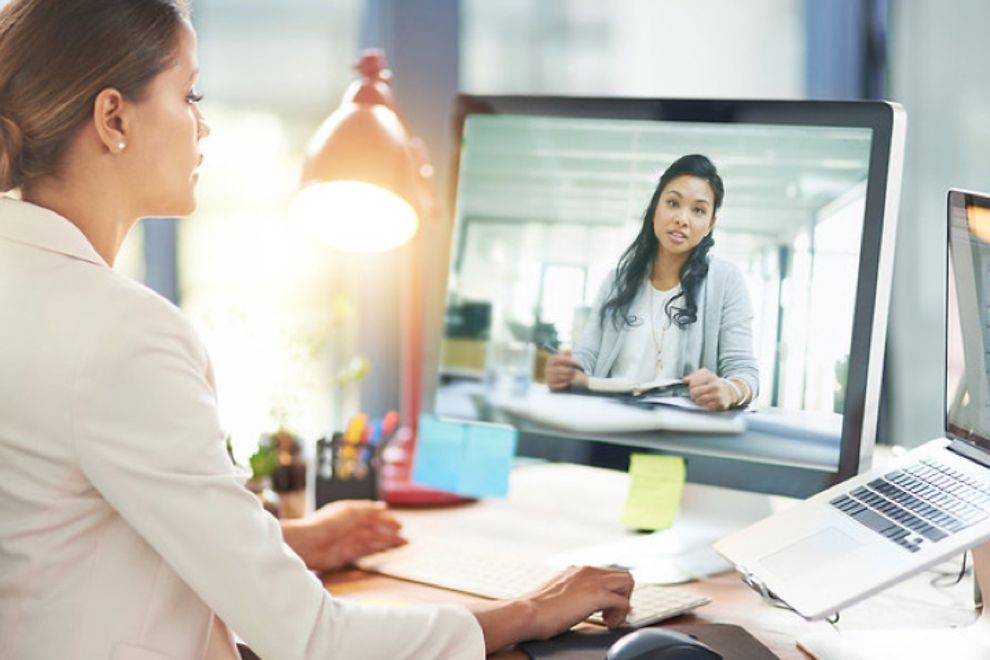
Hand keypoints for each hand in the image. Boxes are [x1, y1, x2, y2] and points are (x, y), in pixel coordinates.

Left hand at [280, 500, 405, 572]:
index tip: (398, 522)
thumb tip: (384, 508)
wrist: (308, 544)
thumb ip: (368, 511)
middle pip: (374, 528)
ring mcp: (349, 541)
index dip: (385, 518)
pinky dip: (378, 551)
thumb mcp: (351, 512)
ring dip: (387, 542)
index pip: (371, 514)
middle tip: (404, 535)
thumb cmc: (326, 524)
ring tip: (402, 543)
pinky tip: (387, 551)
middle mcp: (351, 526)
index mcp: (351, 512)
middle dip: (389, 531)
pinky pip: (366, 552)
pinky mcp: (347, 555)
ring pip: (373, 540)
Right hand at [524, 565, 633, 635]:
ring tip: (610, 620)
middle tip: (611, 614)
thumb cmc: (537, 610)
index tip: (608, 608)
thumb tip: (580, 604)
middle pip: (623, 574)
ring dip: (624, 602)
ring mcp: (592, 581)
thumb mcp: (557, 594)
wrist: (527, 613)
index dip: (613, 591)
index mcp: (577, 570)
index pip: (608, 573)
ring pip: (628, 582)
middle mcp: (587, 570)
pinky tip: (608, 624)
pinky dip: (620, 615)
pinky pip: (623, 602)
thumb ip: (572, 593)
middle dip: (623, 595)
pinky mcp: (596, 595)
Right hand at [545, 350, 586, 390]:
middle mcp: (547, 369)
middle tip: (575, 371)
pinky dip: (564, 383)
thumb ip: (566, 355)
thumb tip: (569, 350)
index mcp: (551, 361)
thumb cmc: (564, 367)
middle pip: (558, 369)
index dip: (567, 360)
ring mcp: (548, 377)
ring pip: (559, 377)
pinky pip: (558, 385)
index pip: (558, 359)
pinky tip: (569, 382)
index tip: (576, 362)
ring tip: (573, 376)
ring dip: (567, 377)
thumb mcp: (565, 360)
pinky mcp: (550, 385)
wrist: (560, 379)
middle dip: (568, 370)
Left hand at [682, 368, 734, 410]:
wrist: (729, 391)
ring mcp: (718, 395)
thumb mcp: (705, 374)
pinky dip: (705, 404)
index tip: (693, 387)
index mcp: (710, 377)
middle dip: (693, 394)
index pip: (692, 384)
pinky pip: (706, 406)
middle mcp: (715, 386)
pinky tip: (708, 401)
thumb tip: (684, 380)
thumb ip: (693, 376)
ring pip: (699, 400)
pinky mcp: (720, 404)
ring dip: (698, 400)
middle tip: (697, 393)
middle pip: (694, 392)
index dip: (691, 387)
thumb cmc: (714, 383)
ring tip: (703, 397)